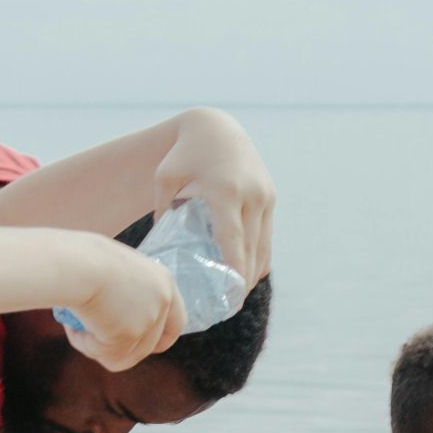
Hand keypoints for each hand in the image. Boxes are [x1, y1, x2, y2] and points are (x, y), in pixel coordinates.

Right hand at [62, 238, 184, 371]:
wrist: (74, 262)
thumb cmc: (81, 257)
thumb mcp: (114, 271)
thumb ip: (125, 293)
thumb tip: (113, 313)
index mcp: (163, 280)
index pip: (176, 323)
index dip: (158, 339)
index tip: (136, 343)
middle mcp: (162, 301)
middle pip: (148, 346)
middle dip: (120, 348)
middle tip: (93, 337)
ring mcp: (148, 320)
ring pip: (124, 356)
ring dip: (98, 347)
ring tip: (74, 328)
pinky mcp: (128, 336)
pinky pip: (104, 355)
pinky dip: (85, 344)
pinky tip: (71, 327)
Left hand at [156, 109, 274, 290]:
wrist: (215, 126)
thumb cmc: (182, 156)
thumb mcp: (165, 180)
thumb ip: (164, 215)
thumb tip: (162, 253)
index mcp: (224, 191)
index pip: (233, 239)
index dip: (234, 271)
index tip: (230, 298)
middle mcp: (251, 194)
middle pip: (251, 249)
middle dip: (243, 281)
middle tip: (229, 306)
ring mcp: (265, 195)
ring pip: (263, 245)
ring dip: (253, 272)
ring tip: (236, 296)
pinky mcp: (270, 197)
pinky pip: (267, 236)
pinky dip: (259, 257)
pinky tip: (246, 274)